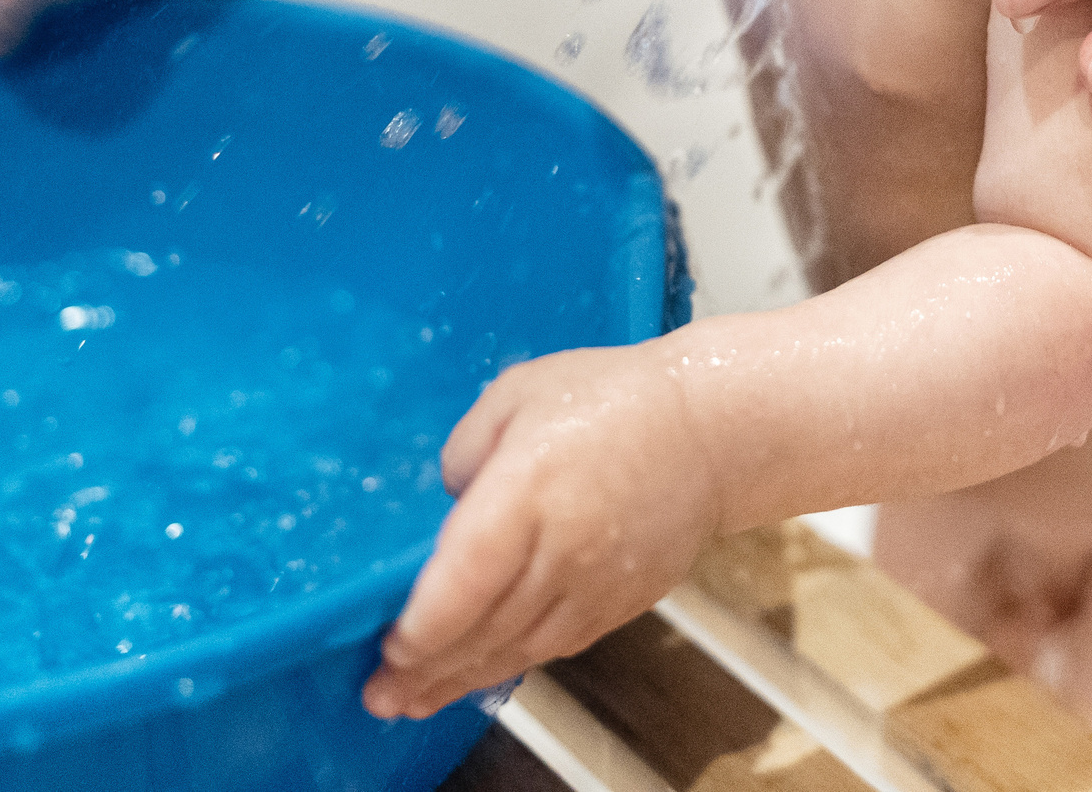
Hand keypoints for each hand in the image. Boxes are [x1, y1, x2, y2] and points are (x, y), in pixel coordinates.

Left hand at [362, 346, 723, 719]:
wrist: (711, 430)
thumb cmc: (612, 398)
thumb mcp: (518, 393)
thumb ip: (467, 450)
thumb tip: (450, 503)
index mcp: (528, 490)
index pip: (464, 579)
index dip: (422, 626)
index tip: (389, 643)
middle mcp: (562, 548)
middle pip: (483, 628)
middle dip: (425, 668)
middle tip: (380, 692)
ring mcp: (596, 584)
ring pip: (517, 648)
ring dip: (460, 679)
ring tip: (414, 698)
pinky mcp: (621, 602)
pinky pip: (556, 646)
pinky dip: (511, 663)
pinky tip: (481, 670)